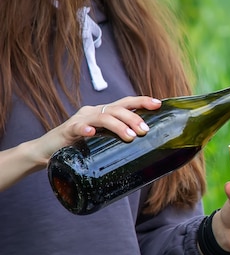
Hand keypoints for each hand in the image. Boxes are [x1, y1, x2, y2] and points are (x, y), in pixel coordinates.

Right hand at [0, 96, 161, 190]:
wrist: (46, 152)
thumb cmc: (79, 147)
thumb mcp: (103, 142)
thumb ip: (118, 141)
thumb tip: (145, 151)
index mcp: (103, 113)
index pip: (125, 103)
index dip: (141, 101)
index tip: (158, 104)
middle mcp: (93, 112)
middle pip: (116, 109)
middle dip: (133, 118)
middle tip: (145, 130)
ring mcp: (79, 119)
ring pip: (102, 117)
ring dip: (118, 125)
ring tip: (130, 137)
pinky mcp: (67, 131)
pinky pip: (77, 127)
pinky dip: (86, 129)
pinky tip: (92, 133)